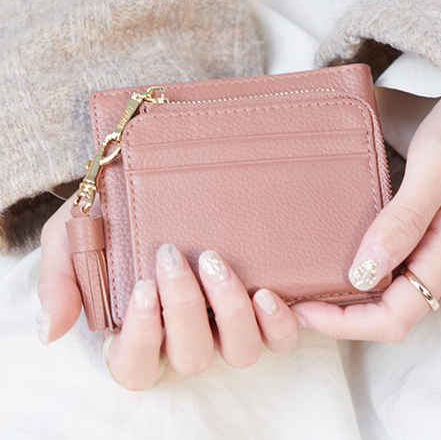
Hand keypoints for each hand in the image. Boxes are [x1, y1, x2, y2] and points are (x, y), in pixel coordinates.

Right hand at [38, 196, 297, 389]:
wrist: (150, 183)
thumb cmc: (110, 216)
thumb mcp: (73, 238)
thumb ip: (61, 281)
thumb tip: (51, 332)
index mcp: (139, 329)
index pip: (135, 366)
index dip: (141, 338)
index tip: (142, 287)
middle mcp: (185, 334)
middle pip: (192, 357)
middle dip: (184, 309)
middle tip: (173, 257)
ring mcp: (224, 324)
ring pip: (239, 352)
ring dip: (231, 314)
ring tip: (218, 265)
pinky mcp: (259, 308)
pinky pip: (279, 338)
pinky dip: (280, 324)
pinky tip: (268, 293)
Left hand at [292, 90, 440, 342]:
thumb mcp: (436, 168)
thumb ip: (404, 221)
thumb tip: (364, 273)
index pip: (392, 318)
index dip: (345, 322)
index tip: (303, 309)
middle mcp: (439, 271)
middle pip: (385, 317)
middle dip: (339, 319)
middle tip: (293, 302)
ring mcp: (432, 261)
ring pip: (385, 301)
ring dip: (344, 304)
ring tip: (304, 288)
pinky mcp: (422, 247)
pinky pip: (388, 279)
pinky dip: (356, 282)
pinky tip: (331, 266)